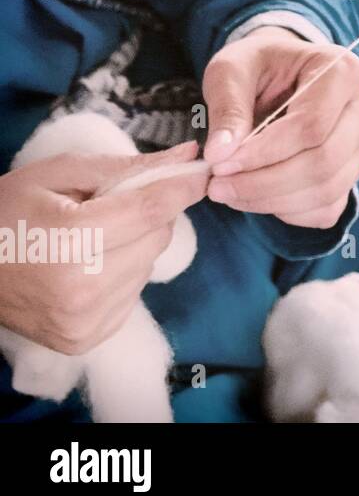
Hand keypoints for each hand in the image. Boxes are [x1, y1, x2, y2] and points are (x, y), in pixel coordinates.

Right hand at [0, 143, 205, 354]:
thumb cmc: (5, 213)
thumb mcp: (57, 174)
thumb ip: (127, 167)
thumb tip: (188, 156)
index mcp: (70, 240)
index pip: (151, 211)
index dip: (182, 188)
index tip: (203, 171)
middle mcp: (82, 288)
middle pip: (156, 237)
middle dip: (150, 214)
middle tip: (115, 206)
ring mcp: (84, 320)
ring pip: (149, 265)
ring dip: (135, 245)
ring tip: (92, 239)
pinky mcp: (86, 339)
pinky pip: (134, 293)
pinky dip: (122, 274)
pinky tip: (88, 266)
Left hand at [202, 28, 358, 228]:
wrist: (279, 74)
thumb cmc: (257, 67)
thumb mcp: (231, 71)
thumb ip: (227, 108)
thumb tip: (221, 155)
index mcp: (341, 71)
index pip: (312, 125)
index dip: (264, 152)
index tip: (220, 164)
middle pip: (324, 162)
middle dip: (265, 182)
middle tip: (218, 185)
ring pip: (326, 191)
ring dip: (271, 200)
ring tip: (229, 190)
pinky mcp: (352, 174)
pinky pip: (326, 209)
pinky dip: (287, 211)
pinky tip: (256, 195)